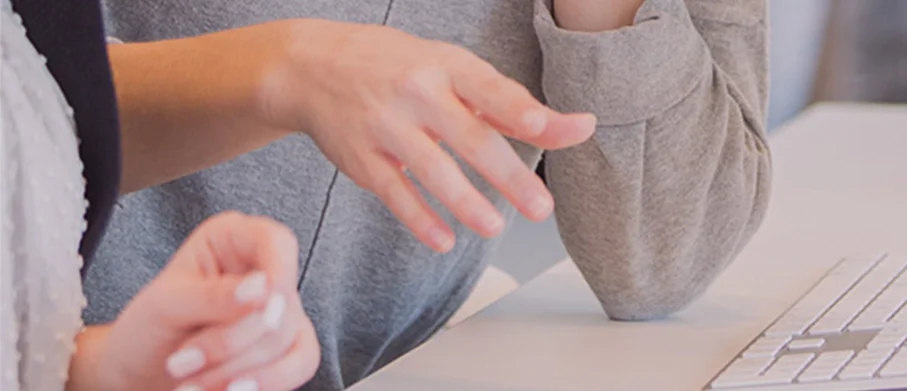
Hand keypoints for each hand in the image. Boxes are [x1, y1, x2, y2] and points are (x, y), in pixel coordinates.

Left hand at [69, 212, 318, 390]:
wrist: (141, 374)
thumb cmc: (147, 329)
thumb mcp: (166, 305)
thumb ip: (213, 296)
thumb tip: (261, 288)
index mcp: (233, 240)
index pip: (276, 242)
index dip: (278, 272)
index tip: (261, 306)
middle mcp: (263, 270)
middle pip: (280, 302)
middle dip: (231, 344)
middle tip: (182, 363)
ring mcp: (280, 310)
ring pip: (287, 339)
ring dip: (237, 371)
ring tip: (190, 386)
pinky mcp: (290, 347)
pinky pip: (300, 366)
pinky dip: (264, 384)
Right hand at [251, 20, 596, 250]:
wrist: (313, 66)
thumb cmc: (397, 68)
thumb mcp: (452, 70)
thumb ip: (510, 105)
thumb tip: (574, 127)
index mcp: (446, 65)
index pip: (489, 88)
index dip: (516, 108)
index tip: (543, 126)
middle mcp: (416, 92)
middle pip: (468, 136)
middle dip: (507, 174)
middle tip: (540, 207)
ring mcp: (385, 124)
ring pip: (430, 168)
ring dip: (464, 201)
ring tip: (494, 227)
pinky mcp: (362, 158)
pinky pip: (393, 192)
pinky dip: (419, 218)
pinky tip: (443, 240)